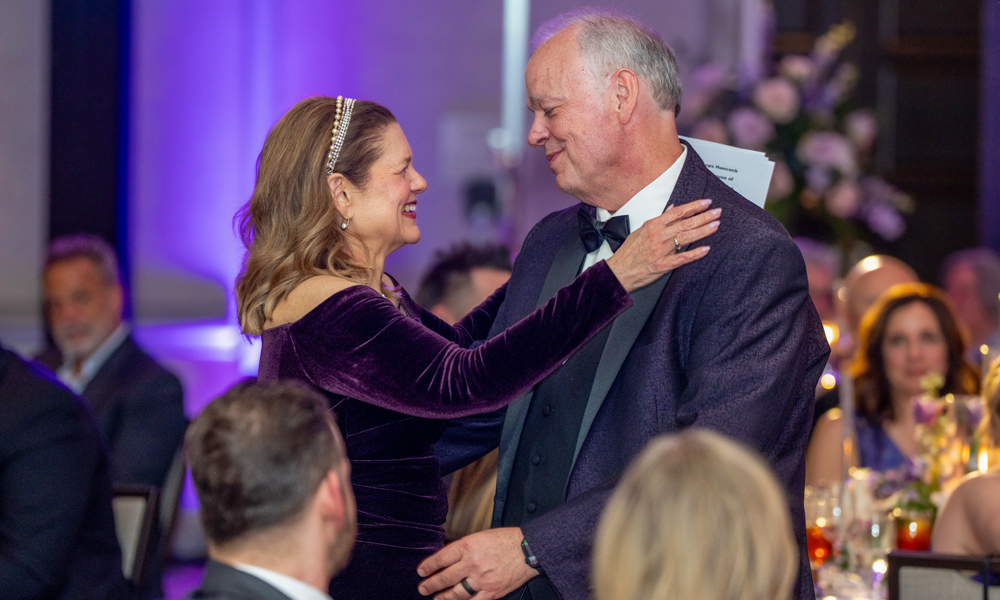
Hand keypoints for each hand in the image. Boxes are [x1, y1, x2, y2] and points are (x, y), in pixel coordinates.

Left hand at [417, 527, 537, 598]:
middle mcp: (472, 563)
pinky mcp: (491, 592)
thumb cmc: (506, 540)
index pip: (441, 558)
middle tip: (422, 588)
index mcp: (468, 546)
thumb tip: (447, 559)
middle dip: (431, 584)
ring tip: (436, 598)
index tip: (421, 571)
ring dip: (443, 597)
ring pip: (456, 593)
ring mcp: (481, 580)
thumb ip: (464, 548)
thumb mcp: (480, 536)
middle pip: (445, 577)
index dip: (428, 566)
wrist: (528, 550)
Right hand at [606, 199, 719, 291]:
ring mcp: (661, 250)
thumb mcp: (641, 230)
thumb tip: (672, 209)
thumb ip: (659, 219)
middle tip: (717, 212)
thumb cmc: (629, 252)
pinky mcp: (663, 264)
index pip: (677, 212)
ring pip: (686, 237)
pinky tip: (705, 249)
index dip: (693, 206)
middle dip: (704, 216)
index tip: (706, 203)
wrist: (619, 270)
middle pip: (685, 223)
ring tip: (715, 225)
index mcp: (653, 225)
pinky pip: (682, 258)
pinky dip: (694, 254)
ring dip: (703, 231)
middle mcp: (658, 235)